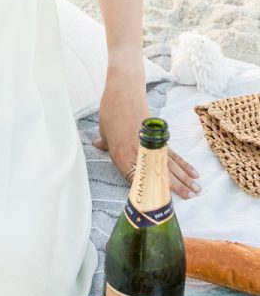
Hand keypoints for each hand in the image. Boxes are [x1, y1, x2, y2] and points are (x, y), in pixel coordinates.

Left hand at [93, 69, 200, 200]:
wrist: (123, 91)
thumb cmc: (110, 110)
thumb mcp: (103, 129)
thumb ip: (104, 143)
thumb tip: (99, 146)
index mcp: (120, 156)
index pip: (134, 180)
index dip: (145, 193)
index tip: (155, 204)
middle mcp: (137, 154)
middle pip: (158, 176)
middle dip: (174, 189)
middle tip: (189, 199)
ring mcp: (149, 146)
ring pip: (170, 167)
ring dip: (184, 179)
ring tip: (196, 190)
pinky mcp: (158, 138)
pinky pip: (172, 154)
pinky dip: (183, 164)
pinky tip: (192, 172)